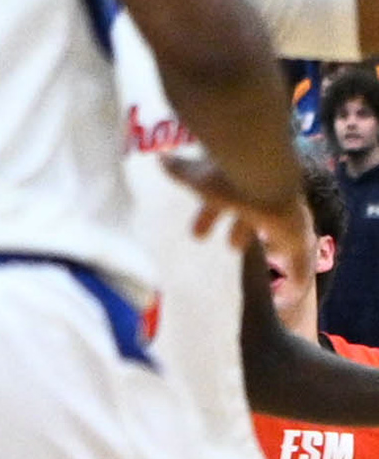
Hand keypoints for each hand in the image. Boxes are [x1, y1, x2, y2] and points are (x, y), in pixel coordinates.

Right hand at [171, 148, 318, 296]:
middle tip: (231, 247)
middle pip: (253, 222)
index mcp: (243, 187)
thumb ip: (179, 169)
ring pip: (279, 241)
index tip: (200, 233)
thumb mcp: (196, 176)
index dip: (214, 215)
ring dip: (269, 252)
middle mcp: (267, 203)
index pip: (228, 202)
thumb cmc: (228, 176)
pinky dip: (294, 283)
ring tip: (263, 273)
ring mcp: (286, 223)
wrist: (263, 176)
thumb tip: (160, 159)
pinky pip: (297, 267)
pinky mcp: (297, 242)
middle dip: (240, 234)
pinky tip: (286, 299)